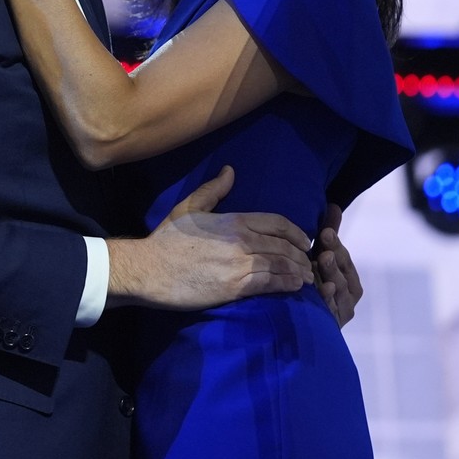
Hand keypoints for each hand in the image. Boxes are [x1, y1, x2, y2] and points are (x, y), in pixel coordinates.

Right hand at [107, 166, 312, 309]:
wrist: (149, 270)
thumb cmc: (167, 240)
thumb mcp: (188, 208)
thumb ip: (212, 190)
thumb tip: (230, 171)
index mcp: (234, 220)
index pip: (278, 223)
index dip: (297, 233)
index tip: (305, 241)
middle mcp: (242, 240)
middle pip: (284, 246)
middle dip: (301, 255)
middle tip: (308, 262)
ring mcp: (241, 264)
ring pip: (282, 265)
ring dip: (299, 271)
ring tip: (306, 277)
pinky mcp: (236, 287)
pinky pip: (271, 283)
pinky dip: (288, 284)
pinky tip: (295, 286)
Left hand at [314, 203, 362, 325]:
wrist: (302, 327)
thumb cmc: (314, 285)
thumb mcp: (321, 259)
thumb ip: (330, 235)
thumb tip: (333, 204)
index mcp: (349, 277)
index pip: (343, 257)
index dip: (335, 243)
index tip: (325, 230)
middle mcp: (349, 294)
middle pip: (343, 272)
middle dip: (334, 254)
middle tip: (325, 239)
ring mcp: (342, 310)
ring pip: (339, 289)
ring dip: (332, 272)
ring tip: (323, 258)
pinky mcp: (333, 324)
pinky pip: (332, 310)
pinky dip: (329, 299)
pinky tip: (324, 288)